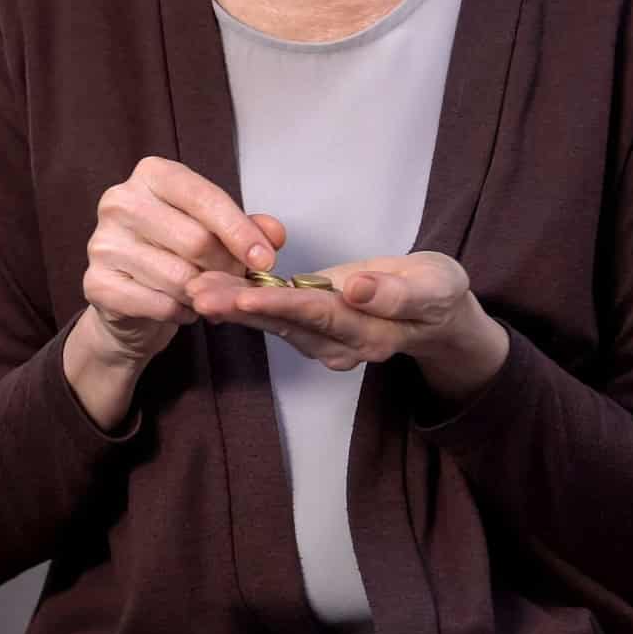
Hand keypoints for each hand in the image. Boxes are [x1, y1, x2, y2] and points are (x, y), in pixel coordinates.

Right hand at [65, 156, 285, 427]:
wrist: (129, 301)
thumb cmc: (176, 254)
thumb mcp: (214, 232)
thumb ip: (246, 228)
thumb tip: (274, 234)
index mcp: (151, 174)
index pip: (203, 198)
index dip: (240, 231)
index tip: (266, 260)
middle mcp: (119, 201)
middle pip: (196, 241)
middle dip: (227, 269)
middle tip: (235, 283)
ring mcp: (102, 242)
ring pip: (180, 278)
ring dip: (205, 295)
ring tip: (206, 295)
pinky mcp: (95, 282)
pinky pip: (159, 305)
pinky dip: (181, 314)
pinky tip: (182, 309)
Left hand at [185, 250, 510, 403]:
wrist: (439, 311)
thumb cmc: (438, 293)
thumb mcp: (435, 288)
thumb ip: (398, 294)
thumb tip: (357, 291)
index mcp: (369, 333)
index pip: (318, 315)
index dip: (281, 304)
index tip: (246, 294)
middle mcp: (339, 345)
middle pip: (284, 324)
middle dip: (239, 309)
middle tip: (197, 293)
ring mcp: (323, 342)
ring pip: (272, 323)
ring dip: (232, 307)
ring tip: (193, 288)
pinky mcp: (311, 329)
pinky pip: (273, 317)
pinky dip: (242, 304)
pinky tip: (212, 289)